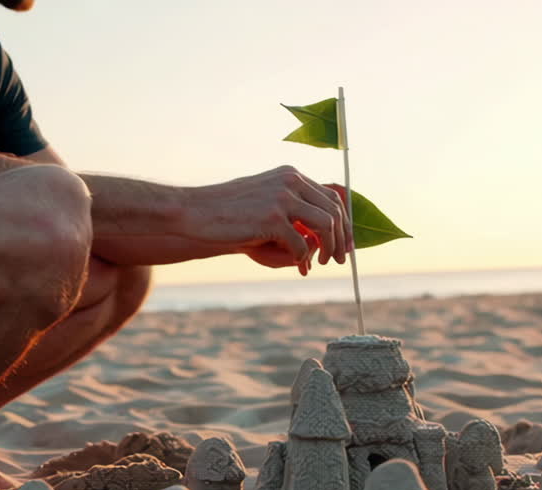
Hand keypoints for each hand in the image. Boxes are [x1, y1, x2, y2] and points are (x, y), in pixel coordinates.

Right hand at [186, 166, 349, 274]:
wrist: (195, 213)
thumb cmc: (228, 214)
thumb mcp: (264, 203)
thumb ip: (291, 213)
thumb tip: (318, 239)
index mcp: (290, 175)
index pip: (332, 196)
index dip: (344, 221)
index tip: (346, 243)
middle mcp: (290, 181)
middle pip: (334, 210)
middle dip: (341, 238)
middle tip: (337, 259)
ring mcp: (282, 197)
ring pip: (325, 225)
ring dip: (328, 248)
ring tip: (322, 262)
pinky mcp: (272, 218)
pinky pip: (301, 243)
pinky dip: (301, 256)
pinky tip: (295, 262)